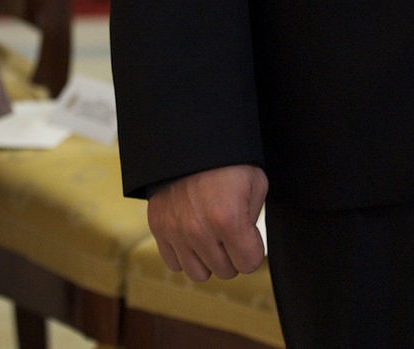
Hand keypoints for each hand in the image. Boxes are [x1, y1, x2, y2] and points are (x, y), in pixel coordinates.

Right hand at [148, 164, 268, 280]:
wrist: (190, 140)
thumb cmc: (229, 160)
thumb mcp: (255, 182)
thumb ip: (252, 219)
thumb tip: (246, 242)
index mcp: (228, 220)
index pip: (249, 263)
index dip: (254, 249)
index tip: (250, 235)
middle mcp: (199, 231)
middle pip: (226, 271)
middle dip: (233, 254)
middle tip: (232, 230)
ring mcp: (176, 232)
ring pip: (199, 274)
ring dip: (209, 259)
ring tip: (212, 235)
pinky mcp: (158, 229)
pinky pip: (175, 263)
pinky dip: (186, 254)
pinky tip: (193, 233)